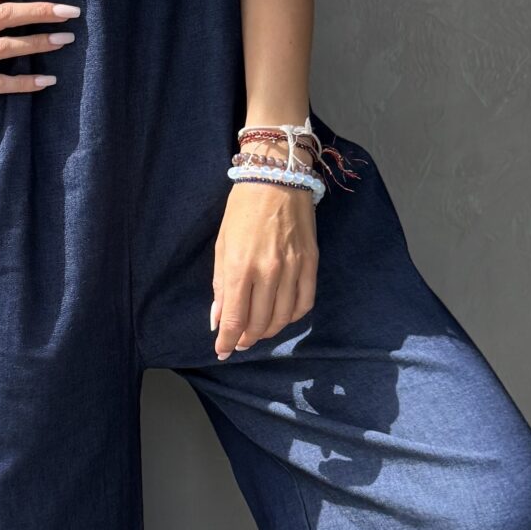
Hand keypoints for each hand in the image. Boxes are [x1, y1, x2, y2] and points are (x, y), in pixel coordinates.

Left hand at [209, 177, 316, 358]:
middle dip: (246, 338)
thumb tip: (219, 319)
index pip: (235, 319)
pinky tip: (281, 316)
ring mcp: (293, 269)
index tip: (222, 351)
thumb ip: (221, 286)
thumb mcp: (222, 246)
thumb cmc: (242, 210)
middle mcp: (269, 272)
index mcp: (241, 267)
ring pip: (282, 318)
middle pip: (259, 323)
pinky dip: (292, 317)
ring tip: (257, 331)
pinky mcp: (311, 263)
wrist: (276, 178)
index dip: (227, 340)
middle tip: (239, 341)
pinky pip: (305, 303)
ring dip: (268, 331)